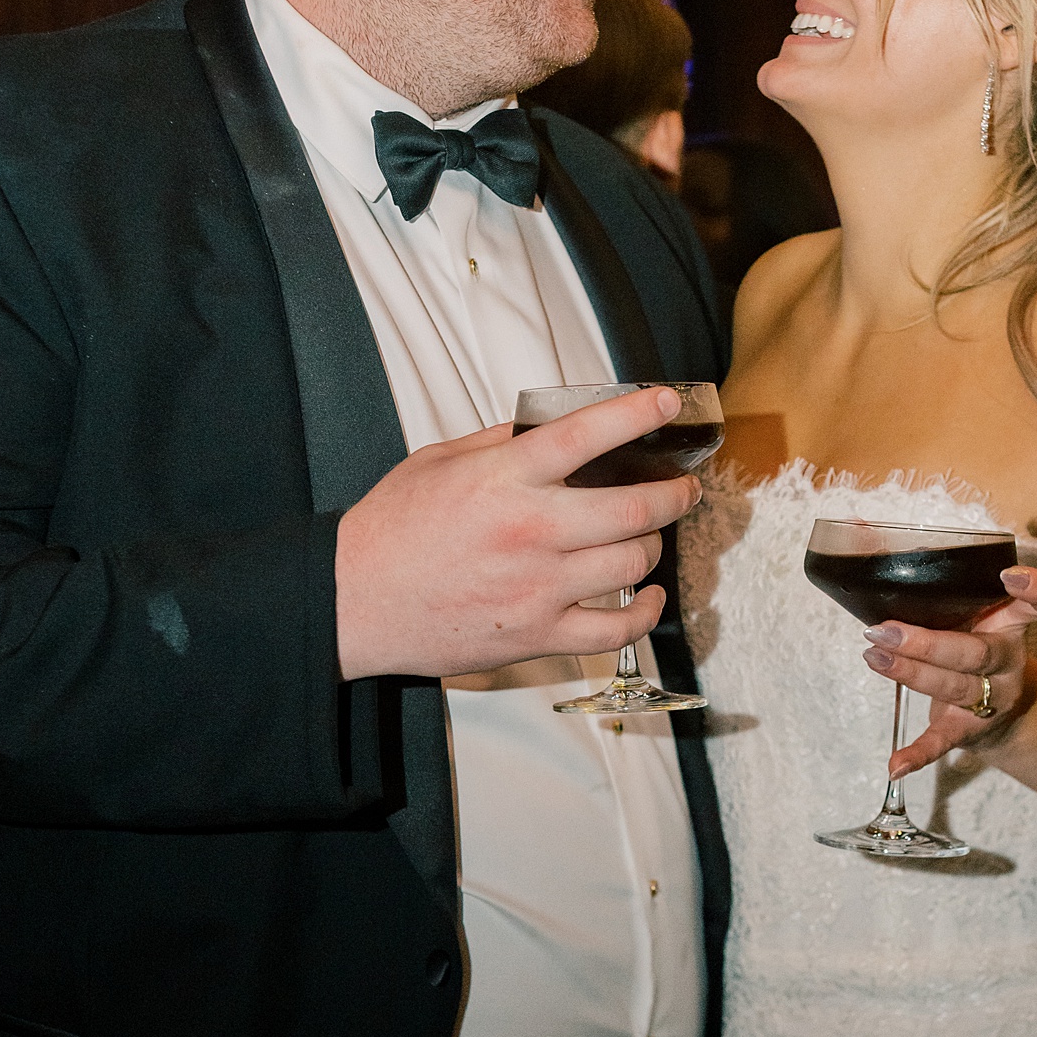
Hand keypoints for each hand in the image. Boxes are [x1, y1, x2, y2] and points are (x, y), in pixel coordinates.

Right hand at [336, 387, 700, 680]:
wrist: (353, 601)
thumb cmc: (391, 530)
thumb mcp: (438, 461)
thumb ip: (499, 443)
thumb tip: (550, 426)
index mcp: (504, 478)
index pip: (586, 434)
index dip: (636, 413)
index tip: (665, 402)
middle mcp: (530, 529)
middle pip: (634, 507)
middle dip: (674, 493)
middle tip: (683, 486)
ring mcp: (539, 587)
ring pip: (633, 563)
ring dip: (655, 545)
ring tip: (650, 536)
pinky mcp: (537, 635)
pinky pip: (617, 629)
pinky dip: (644, 611)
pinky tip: (646, 595)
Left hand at [863, 564, 1036, 776]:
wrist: (1003, 712)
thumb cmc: (973, 645)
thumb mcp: (975, 615)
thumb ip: (946, 592)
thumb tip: (873, 547)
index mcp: (1012, 623)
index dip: (1036, 589)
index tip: (1010, 575)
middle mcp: (1008, 660)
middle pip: (976, 652)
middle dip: (927, 643)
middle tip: (884, 630)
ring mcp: (992, 698)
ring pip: (954, 687)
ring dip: (910, 673)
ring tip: (873, 656)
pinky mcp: (970, 729)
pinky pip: (944, 741)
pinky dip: (918, 754)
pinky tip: (896, 764)